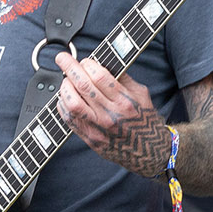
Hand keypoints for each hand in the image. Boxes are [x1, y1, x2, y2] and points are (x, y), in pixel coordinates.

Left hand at [55, 51, 170, 177]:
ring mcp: (99, 129)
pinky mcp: (90, 139)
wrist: (150, 152)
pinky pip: (69, 119)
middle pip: (83, 86)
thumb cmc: (146, 122)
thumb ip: (123, 79)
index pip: (100, 76)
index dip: (88, 64)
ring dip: (65, 87)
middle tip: (62, 59)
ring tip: (66, 81)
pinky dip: (63, 104)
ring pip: (72, 103)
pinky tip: (65, 98)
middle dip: (69, 67)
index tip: (85, 61)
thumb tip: (103, 63)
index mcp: (126, 102)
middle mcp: (111, 115)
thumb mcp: (142, 95)